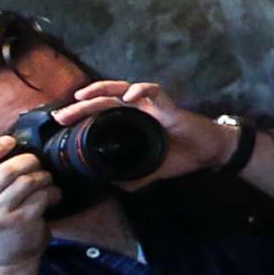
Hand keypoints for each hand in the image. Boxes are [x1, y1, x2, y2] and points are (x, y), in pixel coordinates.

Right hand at [0, 135, 60, 267]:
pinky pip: (43, 195)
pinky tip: (52, 198)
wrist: (6, 262)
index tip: (10, 141)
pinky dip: (52, 193)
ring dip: (43, 178)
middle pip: (10, 170)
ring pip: (29, 181)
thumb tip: (10, 149)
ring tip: (45, 183)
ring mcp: (1, 212)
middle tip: (36, 165)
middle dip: (29, 162)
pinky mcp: (23, 220)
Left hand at [50, 80, 231, 184]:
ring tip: (84, 96)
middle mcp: (139, 109)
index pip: (102, 113)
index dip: (81, 115)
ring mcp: (153, 105)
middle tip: (61, 115)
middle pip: (104, 100)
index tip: (61, 123)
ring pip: (122, 89)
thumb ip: (135, 176)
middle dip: (80, 106)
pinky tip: (131, 96)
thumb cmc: (186, 155)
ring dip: (102, 90)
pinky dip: (141, 90)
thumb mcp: (155, 170)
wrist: (212, 151)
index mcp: (133, 122)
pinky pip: (154, 92)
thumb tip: (114, 186)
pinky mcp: (169, 105)